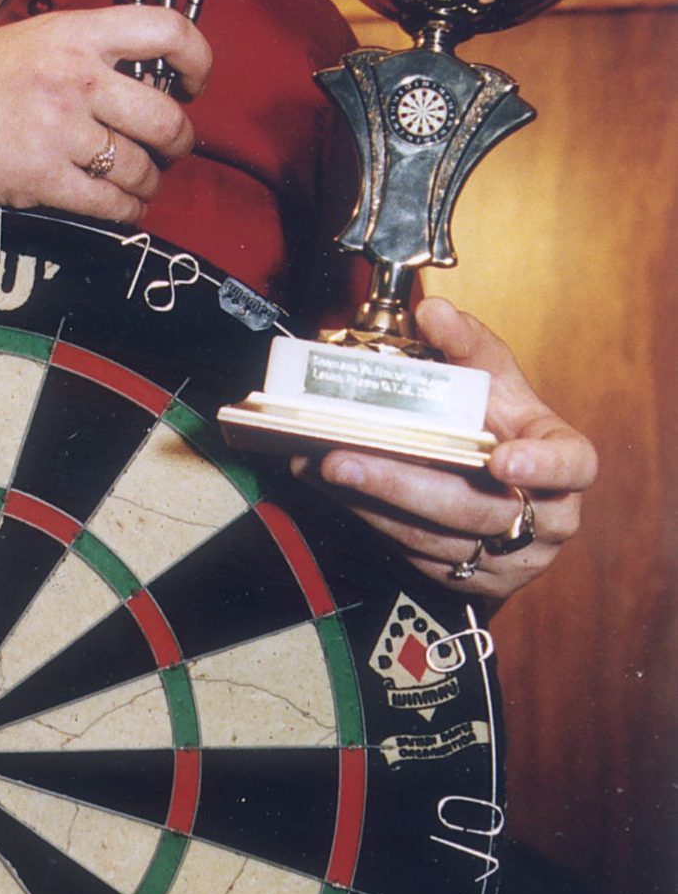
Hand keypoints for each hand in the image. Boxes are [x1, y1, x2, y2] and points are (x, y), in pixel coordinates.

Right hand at [0, 5, 209, 225]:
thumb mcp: (32, 39)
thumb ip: (88, 50)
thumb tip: (150, 79)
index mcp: (74, 32)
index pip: (166, 30)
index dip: (198, 59)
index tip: (194, 83)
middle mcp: (74, 77)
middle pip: (165, 116)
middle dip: (180, 141)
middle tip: (171, 148)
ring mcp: (59, 129)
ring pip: (141, 167)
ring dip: (150, 181)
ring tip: (140, 181)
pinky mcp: (43, 177)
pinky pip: (111, 202)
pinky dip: (127, 210)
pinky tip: (123, 206)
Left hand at [289, 297, 596, 602]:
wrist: (502, 488)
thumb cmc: (504, 427)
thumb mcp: (496, 380)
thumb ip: (468, 345)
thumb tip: (434, 313)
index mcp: (565, 463)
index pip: (572, 466)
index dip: (542, 466)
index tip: (502, 461)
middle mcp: (546, 518)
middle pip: (476, 510)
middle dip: (402, 485)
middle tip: (344, 458)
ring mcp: (509, 557)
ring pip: (436, 540)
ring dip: (371, 503)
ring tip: (321, 468)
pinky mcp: (470, 580)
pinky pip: (414, 555)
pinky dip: (369, 519)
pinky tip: (333, 491)